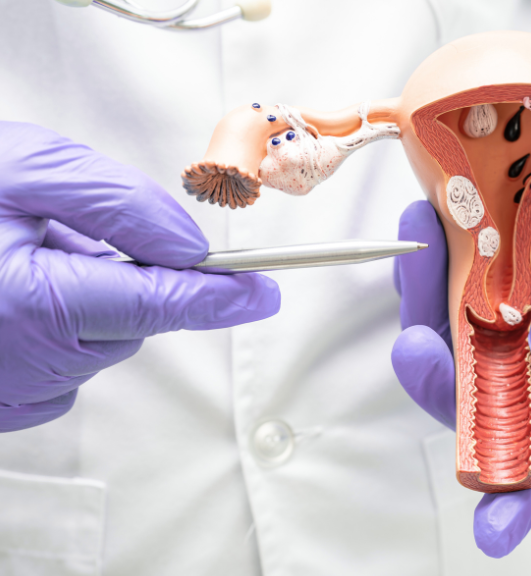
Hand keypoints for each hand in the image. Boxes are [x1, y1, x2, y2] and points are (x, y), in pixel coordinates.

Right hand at [0, 122, 279, 431]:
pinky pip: (69, 363)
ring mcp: (14, 391)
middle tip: (67, 238)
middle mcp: (28, 361)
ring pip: (105, 338)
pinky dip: (64, 326)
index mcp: (33, 302)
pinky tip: (15, 298)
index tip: (263, 294)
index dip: (221, 298)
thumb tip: (187, 247)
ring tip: (23, 261)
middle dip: (126, 275)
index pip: (162, 305)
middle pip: (136, 319)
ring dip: (89, 295)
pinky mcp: (4, 403)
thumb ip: (116, 205)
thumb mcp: (23, 172)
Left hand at [391, 154, 530, 556]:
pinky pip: (419, 287)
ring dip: (418, 301)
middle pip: (466, 398)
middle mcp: (511, 353)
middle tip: (418, 347)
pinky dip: (413, 263)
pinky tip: (419, 224)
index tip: (493, 531)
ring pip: (432, 339)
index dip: (523, 491)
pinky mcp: (442, 282)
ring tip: (422, 241)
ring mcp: (472, 319)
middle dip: (436, 382)